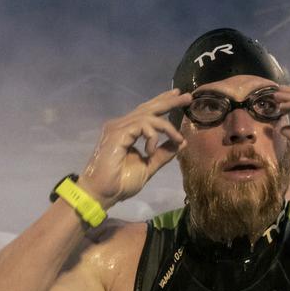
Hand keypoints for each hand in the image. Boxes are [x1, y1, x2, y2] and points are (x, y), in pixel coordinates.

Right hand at [78, 89, 191, 206]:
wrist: (102, 193)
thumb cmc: (120, 183)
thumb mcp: (148, 166)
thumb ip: (162, 154)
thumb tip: (181, 142)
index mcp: (127, 131)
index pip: (146, 112)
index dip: (162, 103)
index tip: (179, 98)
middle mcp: (121, 125)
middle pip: (148, 107)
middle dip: (169, 101)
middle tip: (187, 97)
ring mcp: (118, 128)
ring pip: (148, 115)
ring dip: (166, 126)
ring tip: (177, 137)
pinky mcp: (118, 133)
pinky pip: (143, 125)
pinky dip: (153, 136)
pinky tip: (152, 150)